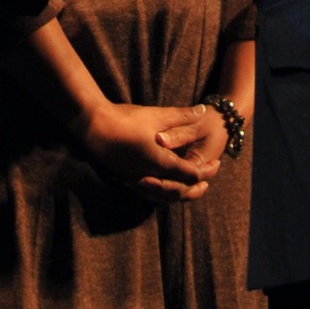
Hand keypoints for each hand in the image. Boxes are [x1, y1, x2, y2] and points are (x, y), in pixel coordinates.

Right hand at [75, 102, 220, 202]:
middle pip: (181, 191)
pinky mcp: (128, 181)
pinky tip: (166, 185)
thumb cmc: (126, 120)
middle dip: (198, 186)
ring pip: (166, 197)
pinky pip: (152, 195)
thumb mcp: (157, 115)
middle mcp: (152, 178)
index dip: (207, 171)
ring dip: (182, 193)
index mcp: (162, 163)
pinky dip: (165, 193)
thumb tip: (203, 111)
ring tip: (193, 186)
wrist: (93, 128)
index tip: (216, 163)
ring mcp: (138, 182)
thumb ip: (182, 116)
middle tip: (209, 177)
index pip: (192, 175)